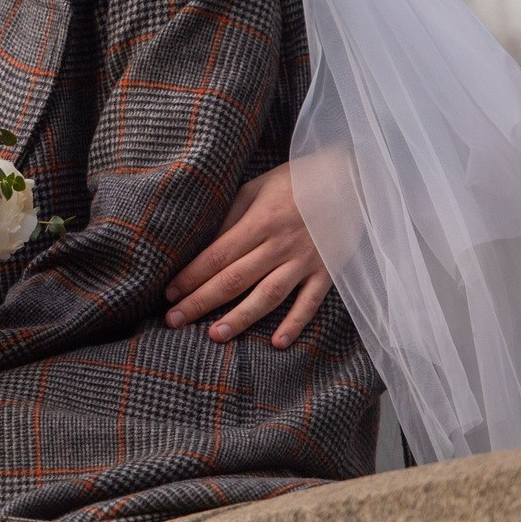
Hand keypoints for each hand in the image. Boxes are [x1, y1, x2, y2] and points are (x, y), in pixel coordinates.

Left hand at [163, 161, 331, 349]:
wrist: (352, 178)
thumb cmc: (295, 181)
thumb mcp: (257, 187)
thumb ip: (231, 216)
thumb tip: (204, 246)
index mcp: (260, 221)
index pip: (217, 255)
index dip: (191, 276)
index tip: (169, 294)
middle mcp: (280, 244)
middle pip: (235, 279)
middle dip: (201, 301)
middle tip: (173, 321)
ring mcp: (305, 261)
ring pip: (268, 295)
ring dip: (240, 318)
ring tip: (215, 336)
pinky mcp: (328, 272)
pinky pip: (310, 302)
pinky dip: (295, 323)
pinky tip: (278, 343)